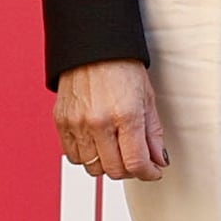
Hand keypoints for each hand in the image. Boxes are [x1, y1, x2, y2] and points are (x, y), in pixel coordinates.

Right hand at [55, 60, 170, 181]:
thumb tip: (158, 160)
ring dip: (107, 164)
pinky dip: (87, 156)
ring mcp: (77, 123)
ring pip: (93, 168)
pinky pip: (73, 156)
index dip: (148, 173)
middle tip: (136, 160)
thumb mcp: (147, 98)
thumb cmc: (122, 66)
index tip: (152, 171)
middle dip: (130, 170)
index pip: (136, 163)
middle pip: (114, 170)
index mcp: (125, 114)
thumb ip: (153, 134)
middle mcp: (99, 122)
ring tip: (115, 149)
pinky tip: (97, 143)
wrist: (93, 46)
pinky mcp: (61, 122)